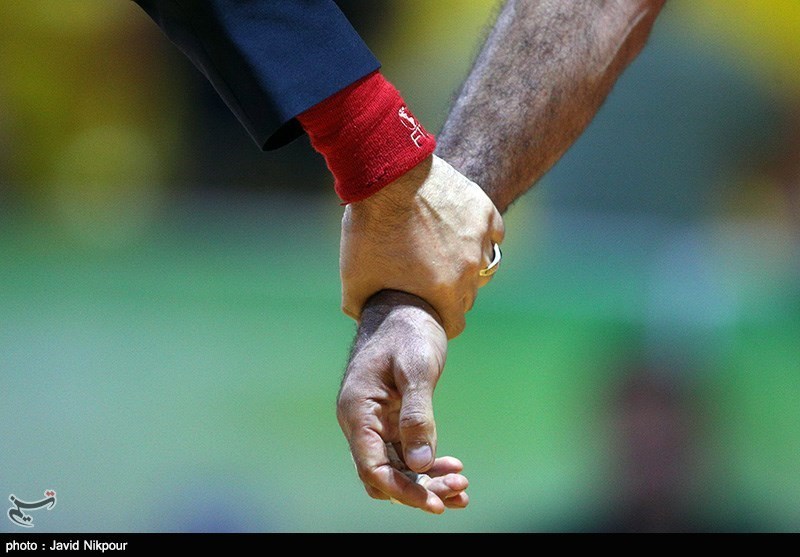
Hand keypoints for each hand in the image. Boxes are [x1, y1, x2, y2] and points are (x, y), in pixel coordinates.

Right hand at [337, 290, 467, 512]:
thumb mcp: (416, 369)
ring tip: (463, 487)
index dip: (402, 491)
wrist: (406, 306)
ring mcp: (375, 423)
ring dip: (427, 481)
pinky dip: (427, 465)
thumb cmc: (409, 332)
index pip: (372, 468)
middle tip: (461, 490)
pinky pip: (405, 454)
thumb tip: (421, 464)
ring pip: (396, 468)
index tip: (434, 503)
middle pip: (385, 475)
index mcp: (358, 410)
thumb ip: (417, 416)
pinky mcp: (390, 420)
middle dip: (420, 489)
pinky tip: (454, 468)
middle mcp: (361, 422)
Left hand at [339, 154, 503, 338]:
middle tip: (429, 280)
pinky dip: (480, 237)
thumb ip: (360, 307)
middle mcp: (470, 269)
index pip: (455, 324)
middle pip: (468, 295)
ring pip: (483, 265)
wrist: (385, 176)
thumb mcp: (354, 278)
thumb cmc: (369, 228)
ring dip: (467, 266)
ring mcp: (479, 238)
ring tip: (444, 255)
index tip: (427, 312)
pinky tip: (461, 233)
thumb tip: (364, 317)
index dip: (439, 322)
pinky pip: (493, 234)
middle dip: (450, 294)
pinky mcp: (484, 210)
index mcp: (444, 291)